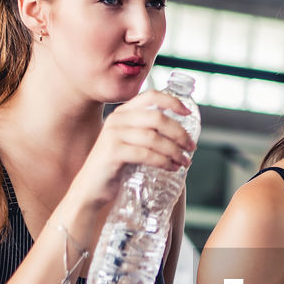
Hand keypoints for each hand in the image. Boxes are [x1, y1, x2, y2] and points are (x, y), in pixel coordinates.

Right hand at [70, 89, 196, 207]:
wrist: (91, 188)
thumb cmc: (117, 166)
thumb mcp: (132, 143)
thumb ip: (149, 134)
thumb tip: (183, 135)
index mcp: (124, 112)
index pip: (151, 96)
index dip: (173, 102)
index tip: (189, 113)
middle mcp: (117, 118)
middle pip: (157, 118)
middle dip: (179, 133)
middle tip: (192, 147)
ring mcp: (113, 134)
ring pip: (153, 137)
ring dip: (174, 150)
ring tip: (184, 162)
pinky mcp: (112, 152)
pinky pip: (145, 154)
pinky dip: (162, 161)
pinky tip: (171, 168)